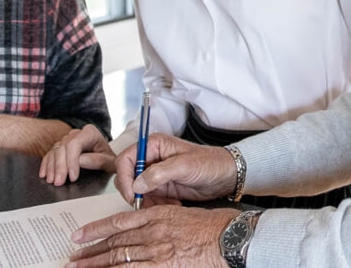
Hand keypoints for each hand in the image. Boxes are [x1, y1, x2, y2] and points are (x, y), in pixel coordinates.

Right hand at [39, 124, 116, 184]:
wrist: (106, 157)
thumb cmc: (109, 160)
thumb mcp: (111, 161)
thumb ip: (99, 160)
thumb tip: (81, 161)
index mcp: (90, 133)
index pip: (75, 144)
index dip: (71, 161)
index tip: (73, 177)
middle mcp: (76, 134)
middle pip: (63, 148)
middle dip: (60, 167)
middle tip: (59, 182)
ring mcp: (67, 139)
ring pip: (54, 151)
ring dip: (51, 167)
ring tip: (52, 181)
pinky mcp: (60, 147)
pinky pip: (50, 153)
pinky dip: (46, 164)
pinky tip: (44, 174)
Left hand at [67, 205, 236, 267]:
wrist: (230, 236)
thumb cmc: (212, 226)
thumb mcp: (181, 216)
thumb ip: (158, 222)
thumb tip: (140, 233)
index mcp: (156, 215)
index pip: (117, 223)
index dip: (95, 230)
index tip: (78, 236)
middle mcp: (152, 231)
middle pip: (114, 243)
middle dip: (90, 252)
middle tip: (72, 258)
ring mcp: (157, 249)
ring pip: (119, 258)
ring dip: (96, 265)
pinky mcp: (164, 265)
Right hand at [113, 134, 237, 205]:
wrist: (226, 176)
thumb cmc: (209, 163)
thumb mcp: (184, 166)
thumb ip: (158, 174)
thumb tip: (137, 184)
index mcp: (153, 145)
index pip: (126, 159)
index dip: (124, 177)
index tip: (131, 194)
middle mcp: (151, 158)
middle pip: (127, 176)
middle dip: (134, 192)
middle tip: (144, 204)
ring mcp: (156, 174)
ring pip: (137, 191)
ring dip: (147, 201)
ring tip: (167, 204)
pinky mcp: (162, 187)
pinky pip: (149, 199)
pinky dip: (157, 205)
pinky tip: (174, 204)